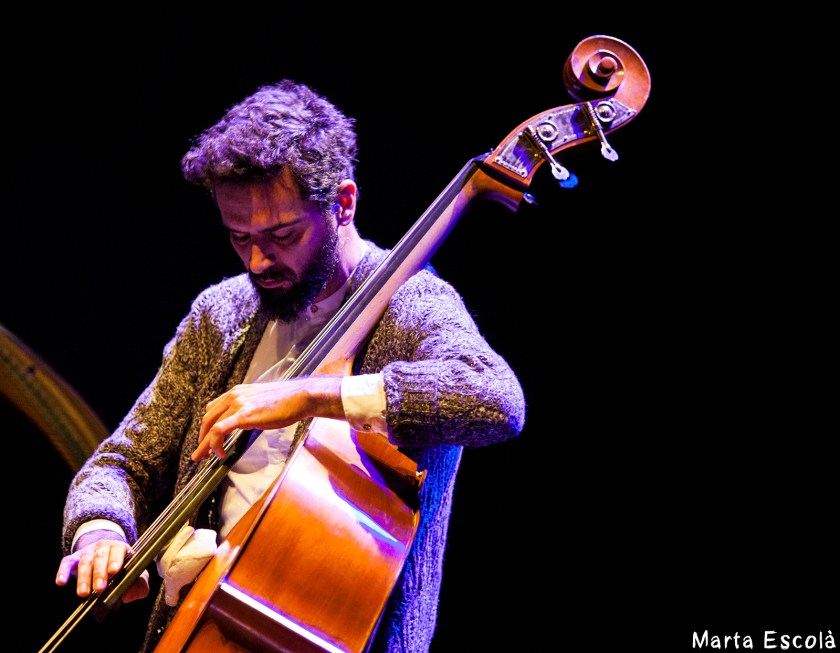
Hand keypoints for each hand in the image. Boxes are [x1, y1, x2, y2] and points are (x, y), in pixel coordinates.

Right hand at [56, 531, 149, 602]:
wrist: (106, 555)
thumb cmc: (123, 568)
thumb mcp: (136, 574)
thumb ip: (140, 584)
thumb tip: (130, 595)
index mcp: (120, 548)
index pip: (118, 550)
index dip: (116, 559)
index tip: (114, 571)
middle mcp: (103, 547)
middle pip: (100, 557)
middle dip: (99, 573)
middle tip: (99, 589)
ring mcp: (88, 552)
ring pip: (85, 562)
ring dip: (83, 578)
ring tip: (83, 593)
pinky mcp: (74, 558)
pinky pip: (67, 562)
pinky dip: (63, 571)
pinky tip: (61, 582)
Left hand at [192, 376, 343, 460]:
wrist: (299, 397)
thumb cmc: (286, 401)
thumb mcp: (261, 402)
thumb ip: (249, 409)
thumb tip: (245, 420)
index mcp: (237, 392)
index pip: (213, 409)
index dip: (207, 426)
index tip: (207, 439)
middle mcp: (233, 396)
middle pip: (208, 418)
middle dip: (202, 437)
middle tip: (200, 452)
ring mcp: (238, 404)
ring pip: (211, 425)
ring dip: (205, 444)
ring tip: (205, 457)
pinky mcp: (244, 415)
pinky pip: (220, 430)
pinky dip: (215, 443)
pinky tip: (220, 453)